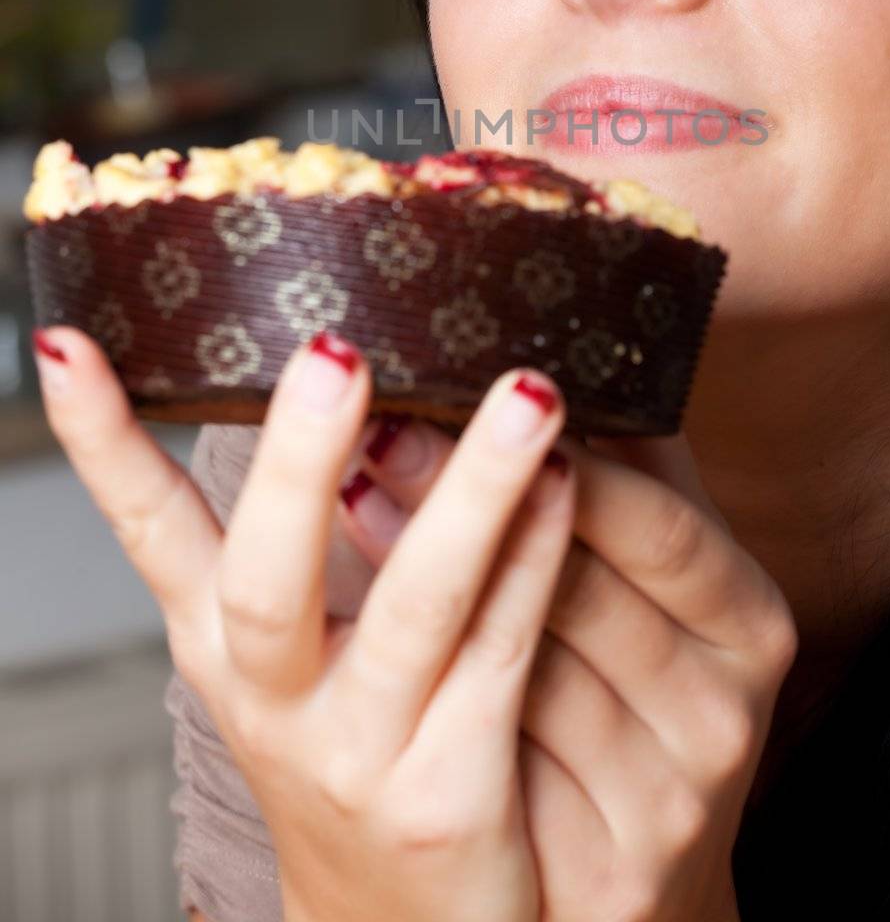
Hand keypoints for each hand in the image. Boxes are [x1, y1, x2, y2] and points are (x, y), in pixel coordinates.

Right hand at [31, 325, 580, 921]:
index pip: (146, 529)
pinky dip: (537, 559)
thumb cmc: (368, 751)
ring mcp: (356, 754)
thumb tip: (356, 364)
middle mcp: (271, 698)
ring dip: (472, 490)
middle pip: (268, 572)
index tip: (65, 343)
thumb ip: (318, 533)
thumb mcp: (308, 651)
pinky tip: (573, 480)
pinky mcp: (445, 798)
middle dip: (299, 458)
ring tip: (527, 392)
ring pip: (414, 605)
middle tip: (334, 349)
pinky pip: (500, 655)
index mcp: (226, 644)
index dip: (101, 441)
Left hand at [338, 409, 797, 921]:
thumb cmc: (629, 690)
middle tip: (378, 427)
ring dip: (427, 583)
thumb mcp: (660, 583)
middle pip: (581, 598)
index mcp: (746, 620)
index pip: (660, 528)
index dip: (569, 464)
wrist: (626, 882)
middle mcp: (722, 716)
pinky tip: (359, 632)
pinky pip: (495, 770)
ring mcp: (668, 808)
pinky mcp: (607, 879)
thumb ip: (633, 475)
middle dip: (469, 505)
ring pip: (525, 679)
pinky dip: (426, 693)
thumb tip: (568, 333)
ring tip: (346, 497)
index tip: (479, 394)